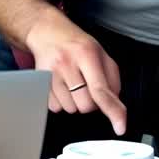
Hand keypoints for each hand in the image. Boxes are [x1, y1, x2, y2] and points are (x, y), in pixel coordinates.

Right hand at [24, 9, 126, 134]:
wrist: (46, 32)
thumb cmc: (76, 43)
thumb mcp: (100, 53)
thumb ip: (112, 78)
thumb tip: (115, 104)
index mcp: (87, 54)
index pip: (101, 90)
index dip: (113, 111)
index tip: (120, 127)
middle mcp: (67, 63)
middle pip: (86, 105)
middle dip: (90, 102)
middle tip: (87, 85)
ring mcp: (51, 73)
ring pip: (70, 109)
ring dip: (75, 102)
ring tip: (72, 83)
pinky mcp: (38, 82)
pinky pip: (55, 107)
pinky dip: (61, 102)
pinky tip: (61, 86)